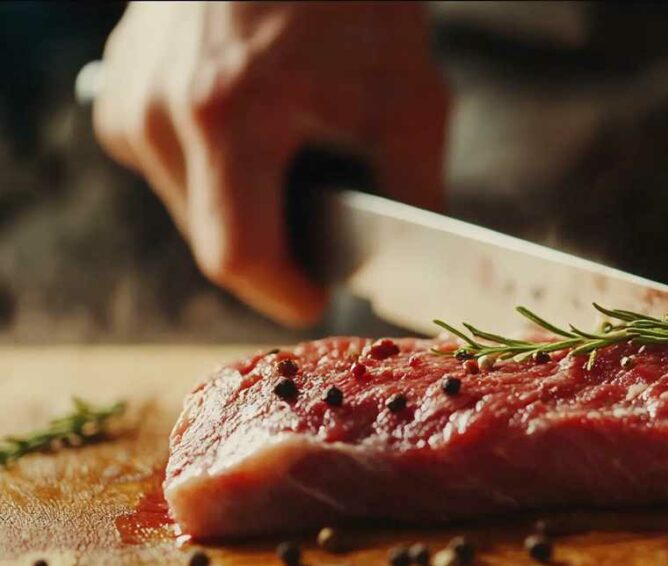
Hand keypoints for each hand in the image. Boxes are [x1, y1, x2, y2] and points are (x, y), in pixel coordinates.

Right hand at [94, 2, 448, 325]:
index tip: (320, 295)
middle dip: (277, 243)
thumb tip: (404, 270)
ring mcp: (128, 96)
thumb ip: (411, 195)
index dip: (285, 292)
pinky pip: (169, 163)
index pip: (238, 257)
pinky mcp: (117, 85)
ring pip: (191, 205)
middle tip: (331, 217)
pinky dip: (217, 166)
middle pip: (214, 238)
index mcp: (227, 117)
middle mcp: (158, 112)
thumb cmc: (356, 2)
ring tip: (298, 151)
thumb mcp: (408, 100)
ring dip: (247, 204)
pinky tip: (260, 125)